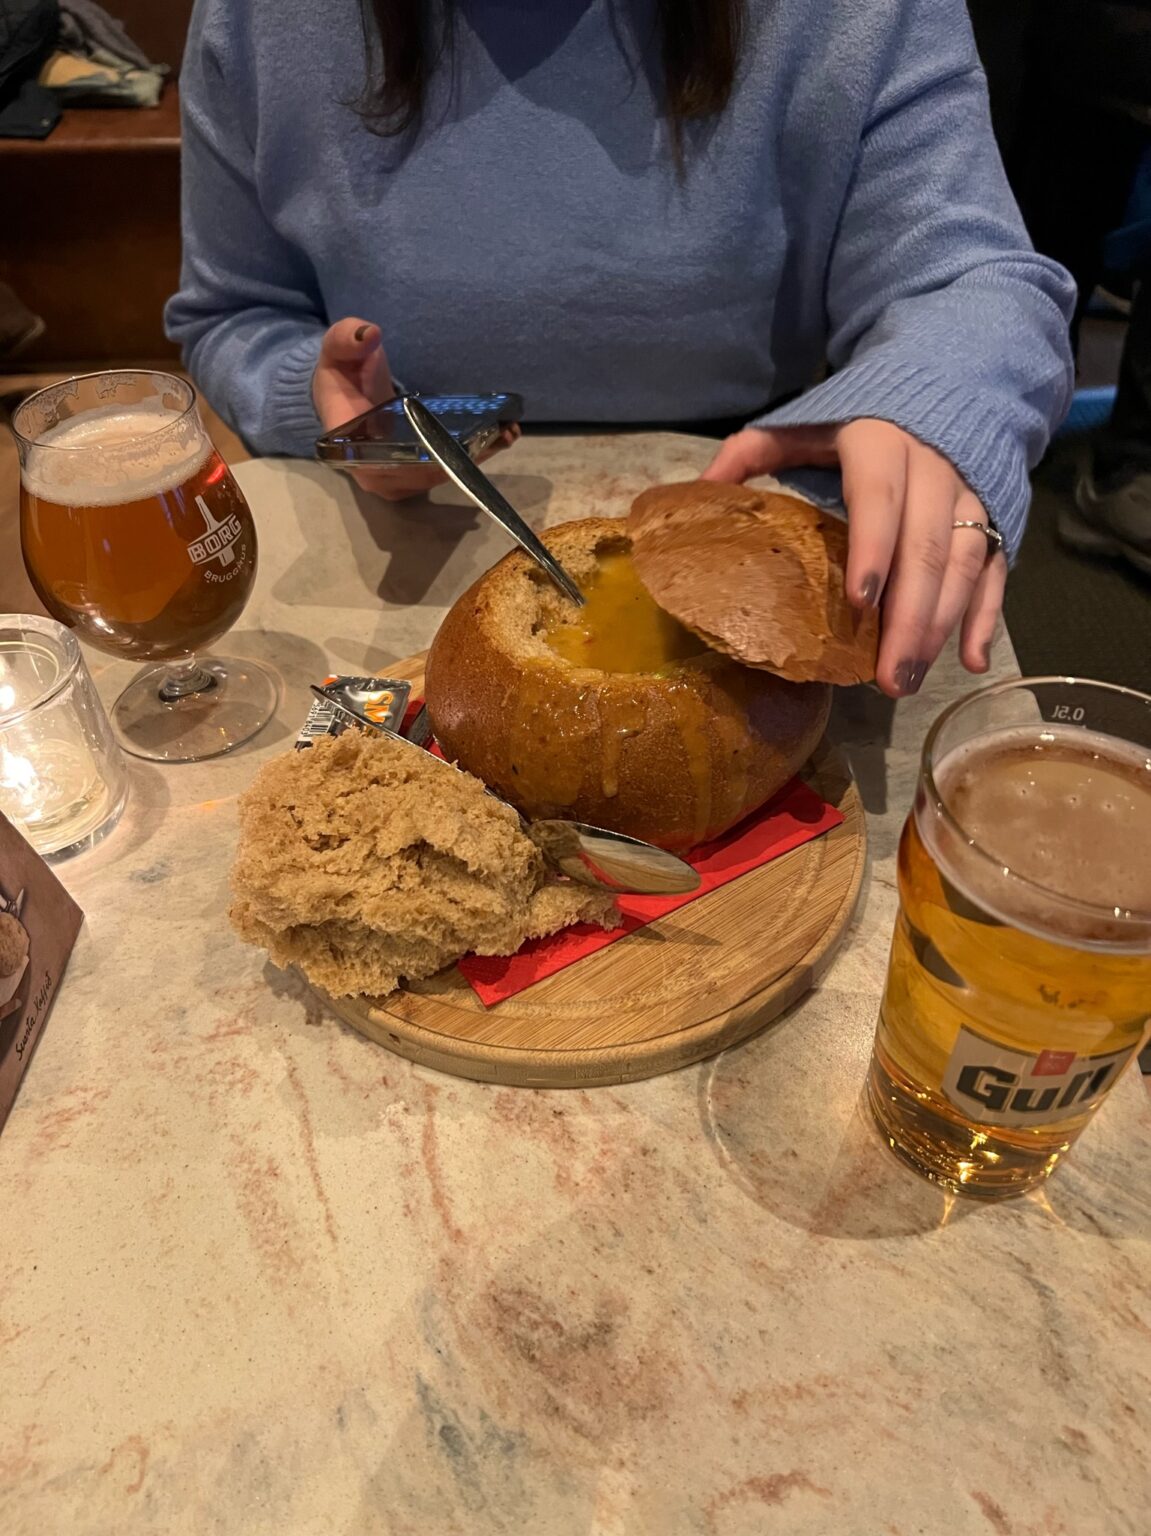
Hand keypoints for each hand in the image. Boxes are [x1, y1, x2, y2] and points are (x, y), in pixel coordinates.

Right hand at [312, 318, 519, 502]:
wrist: (343, 393)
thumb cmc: (340, 373)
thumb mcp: (336, 350)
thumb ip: (346, 339)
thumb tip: (369, 334)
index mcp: (352, 447)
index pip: (385, 466)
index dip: (421, 463)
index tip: (456, 447)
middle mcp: (375, 473)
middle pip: (422, 474)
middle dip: (462, 458)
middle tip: (498, 432)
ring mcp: (396, 480)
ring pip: (438, 476)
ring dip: (475, 458)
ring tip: (506, 433)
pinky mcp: (414, 477)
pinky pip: (443, 472)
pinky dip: (472, 457)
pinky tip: (500, 438)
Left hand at [702, 419, 1005, 697]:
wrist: (943, 381)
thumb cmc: (857, 414)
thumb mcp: (802, 422)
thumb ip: (754, 450)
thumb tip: (701, 488)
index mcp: (880, 443)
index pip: (879, 498)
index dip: (874, 548)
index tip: (861, 603)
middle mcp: (934, 469)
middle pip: (927, 548)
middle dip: (909, 617)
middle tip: (888, 678)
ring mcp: (970, 494)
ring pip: (965, 564)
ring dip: (941, 625)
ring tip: (908, 678)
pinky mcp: (996, 516)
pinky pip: (995, 570)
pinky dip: (986, 616)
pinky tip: (970, 660)